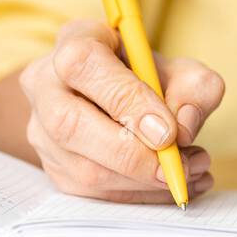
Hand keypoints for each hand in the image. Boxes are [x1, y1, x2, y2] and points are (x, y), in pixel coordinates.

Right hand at [19, 20, 224, 201]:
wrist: (118, 95)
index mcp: (75, 41)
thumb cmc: (149, 76)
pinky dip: (138, 195)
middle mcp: (45, 84)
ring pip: (82, 168)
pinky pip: (90, 194)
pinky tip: (172, 184)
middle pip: (71, 125)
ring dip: (143, 181)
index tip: (169, 132)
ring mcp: (41, 129)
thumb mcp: (182, 69)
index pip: (85, 66)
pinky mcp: (51, 167)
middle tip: (180, 166)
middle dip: (133, 156)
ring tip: (190, 172)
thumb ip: (195, 89)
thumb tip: (184, 129)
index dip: (127, 101)